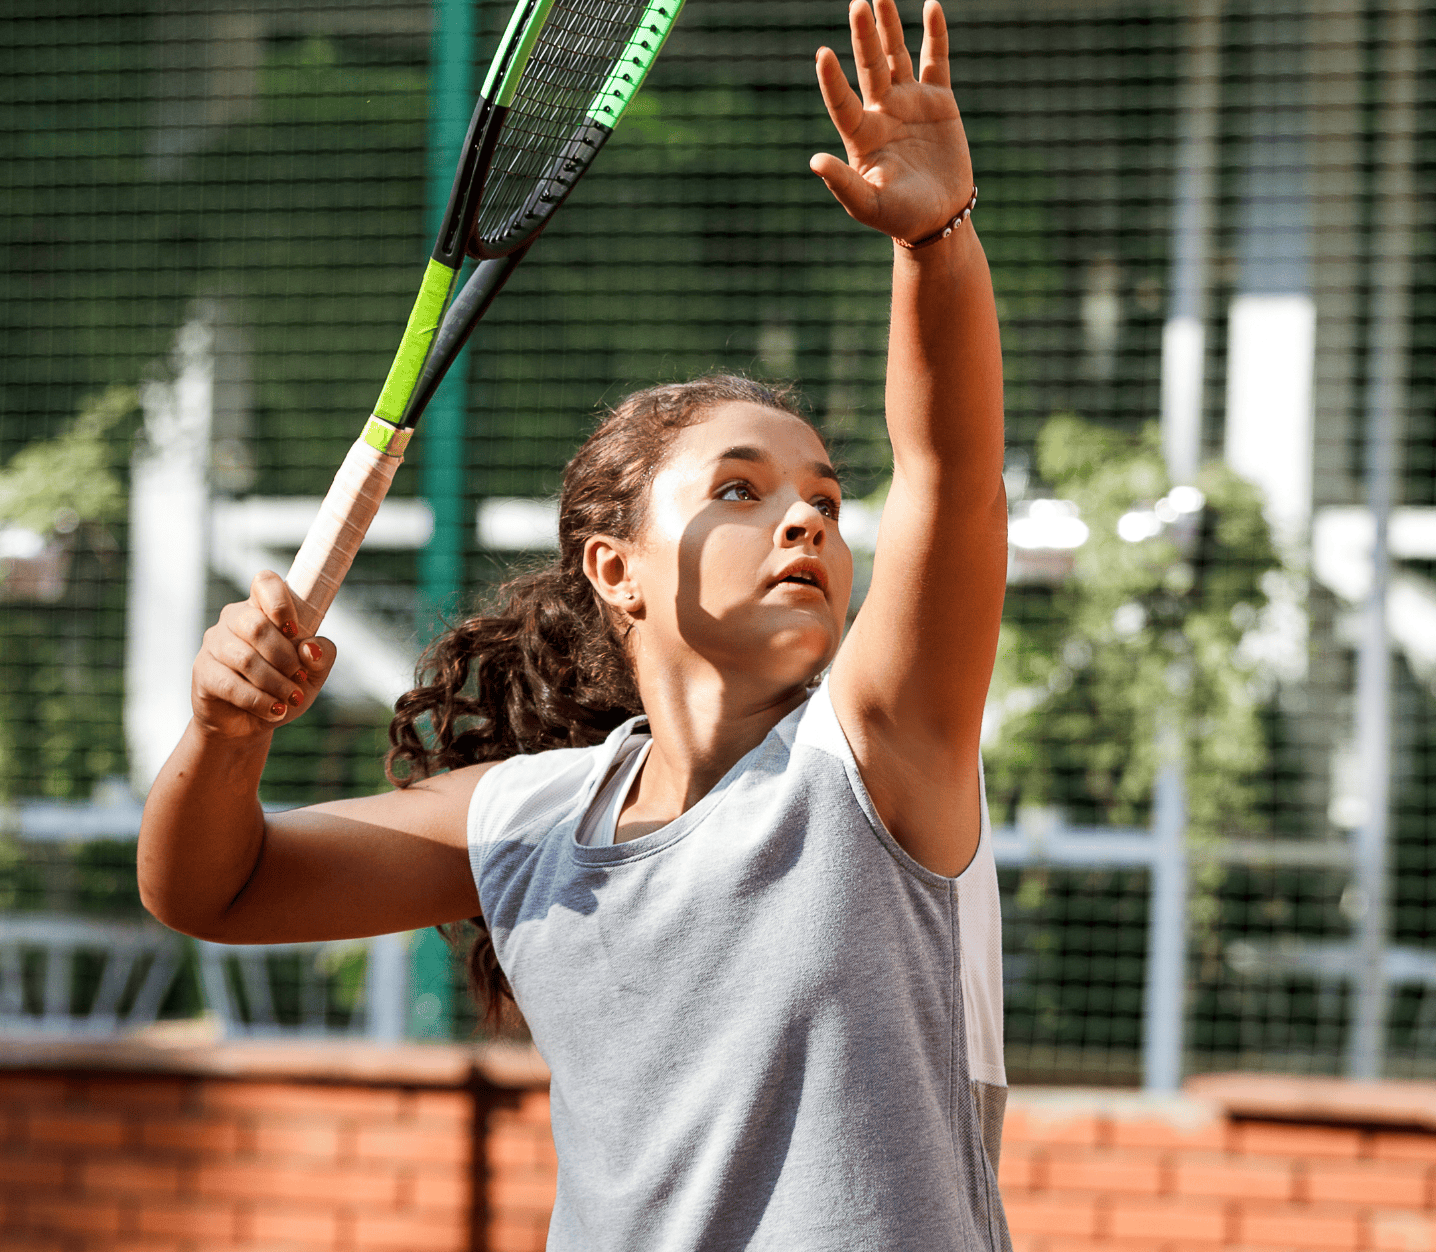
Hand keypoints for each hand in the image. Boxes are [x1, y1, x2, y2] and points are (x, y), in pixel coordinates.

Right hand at [191, 570, 334, 737]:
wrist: (249, 723)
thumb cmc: (283, 687)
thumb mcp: (313, 672)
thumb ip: (322, 655)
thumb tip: (310, 649)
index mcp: (262, 608)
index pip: (265, 583)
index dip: (281, 603)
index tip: (295, 632)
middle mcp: (235, 619)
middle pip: (257, 625)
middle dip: (285, 657)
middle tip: (300, 677)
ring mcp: (215, 643)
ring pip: (246, 658)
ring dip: (276, 683)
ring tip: (290, 699)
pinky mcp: (203, 671)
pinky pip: (232, 685)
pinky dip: (260, 701)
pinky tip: (275, 711)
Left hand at [810, 0, 972, 244]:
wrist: (939, 219)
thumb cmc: (899, 216)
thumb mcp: (868, 205)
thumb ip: (843, 184)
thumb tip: (814, 161)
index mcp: (861, 135)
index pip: (842, 101)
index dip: (832, 80)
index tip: (822, 54)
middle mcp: (882, 112)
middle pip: (869, 67)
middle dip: (863, 37)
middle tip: (857, 3)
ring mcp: (909, 103)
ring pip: (896, 56)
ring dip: (889, 27)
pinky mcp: (938, 102)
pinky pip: (935, 61)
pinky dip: (935, 34)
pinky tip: (931, 6)